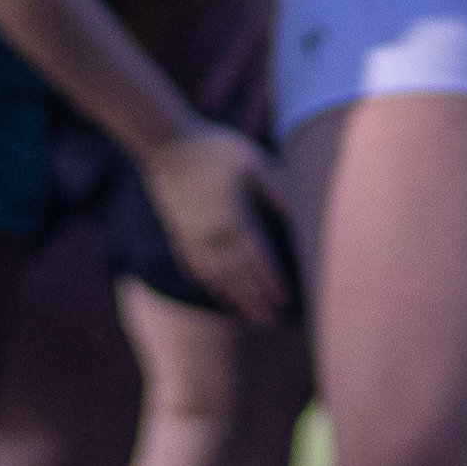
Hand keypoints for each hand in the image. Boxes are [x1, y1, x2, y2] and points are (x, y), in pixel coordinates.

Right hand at [141, 120, 299, 323]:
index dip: (271, 283)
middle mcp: (213, 236)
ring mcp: (193, 237)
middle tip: (271, 320)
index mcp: (236, 220)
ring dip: (234, 298)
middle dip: (256, 300)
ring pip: (216, 277)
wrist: (168, 144)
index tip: (284, 301)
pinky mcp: (179, 233)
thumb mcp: (254, 163)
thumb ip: (277, 190)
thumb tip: (299, 214)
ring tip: (249, 315)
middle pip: (238, 277)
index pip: (258, 261)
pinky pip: (194, 267)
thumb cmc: (216, 149)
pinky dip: (208, 283)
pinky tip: (216, 292)